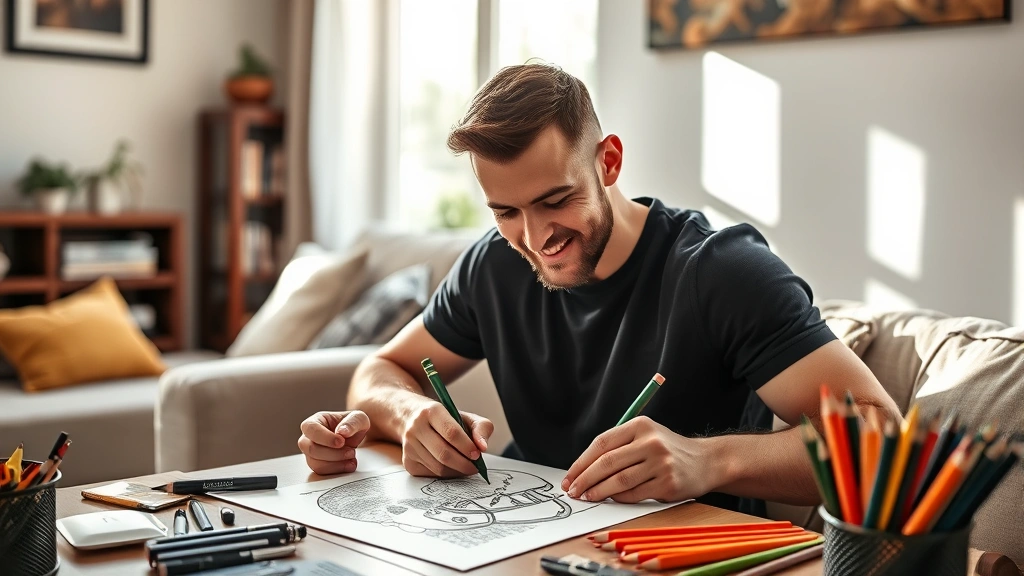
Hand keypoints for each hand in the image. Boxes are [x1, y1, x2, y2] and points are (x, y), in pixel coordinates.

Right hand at [298, 410, 370, 474]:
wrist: (354, 435)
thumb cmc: (352, 424)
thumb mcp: (358, 418)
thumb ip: (352, 422)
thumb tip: (342, 432)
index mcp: (315, 421)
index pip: (311, 429)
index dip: (326, 437)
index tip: (342, 442)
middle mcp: (308, 437)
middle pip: (311, 449)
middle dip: (333, 453)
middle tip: (350, 451)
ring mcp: (311, 452)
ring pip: (315, 463)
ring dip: (336, 463)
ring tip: (351, 457)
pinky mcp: (317, 464)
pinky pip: (322, 472)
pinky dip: (337, 469)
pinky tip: (349, 464)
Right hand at [401, 398, 492, 477]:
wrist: (412, 418)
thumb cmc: (443, 419)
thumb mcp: (464, 416)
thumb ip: (481, 427)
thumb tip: (483, 447)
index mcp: (431, 411)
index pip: (451, 432)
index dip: (467, 446)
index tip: (477, 454)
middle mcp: (416, 428)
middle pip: (443, 453)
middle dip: (464, 464)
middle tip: (475, 467)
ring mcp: (409, 446)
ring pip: (438, 467)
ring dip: (457, 471)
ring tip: (466, 467)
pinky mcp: (407, 461)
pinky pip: (431, 474)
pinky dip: (446, 474)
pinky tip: (452, 468)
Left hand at [561, 416, 713, 503]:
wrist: (707, 461)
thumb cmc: (668, 450)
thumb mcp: (646, 436)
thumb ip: (618, 447)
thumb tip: (583, 469)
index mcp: (640, 426)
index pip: (601, 443)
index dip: (581, 462)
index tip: (569, 476)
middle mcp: (651, 442)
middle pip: (607, 462)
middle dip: (585, 479)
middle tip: (573, 490)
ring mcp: (661, 463)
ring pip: (619, 480)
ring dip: (599, 491)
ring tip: (587, 497)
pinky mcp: (668, 483)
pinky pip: (635, 494)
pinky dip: (620, 498)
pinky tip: (611, 499)